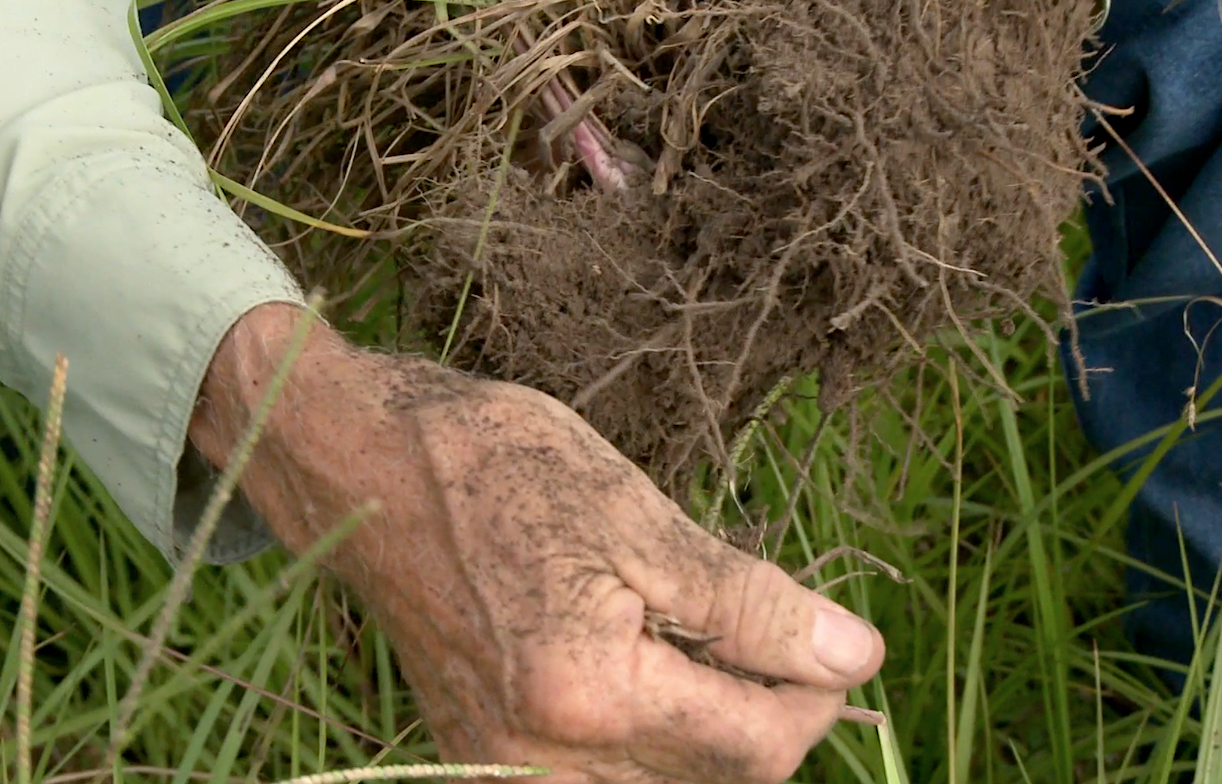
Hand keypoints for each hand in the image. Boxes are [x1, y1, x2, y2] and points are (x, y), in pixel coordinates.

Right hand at [188, 304, 885, 782]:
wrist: (366, 469)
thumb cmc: (499, 468)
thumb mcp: (640, 517)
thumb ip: (751, 604)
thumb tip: (854, 654)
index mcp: (588, 695)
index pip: (755, 748)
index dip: (817, 695)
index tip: (835, 638)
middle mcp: (542, 763)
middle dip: (767, 714)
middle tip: (768, 630)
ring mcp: (506, 771)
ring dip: (712, 729)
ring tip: (701, 638)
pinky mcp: (487, 761)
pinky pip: (607, 781)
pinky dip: (655, 734)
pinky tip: (650, 663)